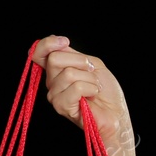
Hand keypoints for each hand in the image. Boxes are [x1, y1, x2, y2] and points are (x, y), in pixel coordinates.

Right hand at [29, 36, 142, 155]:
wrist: (116, 113)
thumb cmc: (106, 91)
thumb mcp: (91, 64)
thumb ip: (73, 54)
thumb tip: (59, 44)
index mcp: (56, 71)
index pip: (38, 52)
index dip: (48, 43)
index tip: (65, 41)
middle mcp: (51, 83)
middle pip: (54, 59)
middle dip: (81, 62)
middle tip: (92, 74)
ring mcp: (54, 95)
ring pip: (68, 74)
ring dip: (90, 79)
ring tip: (95, 88)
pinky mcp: (62, 106)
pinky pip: (76, 87)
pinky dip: (91, 88)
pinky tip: (94, 95)